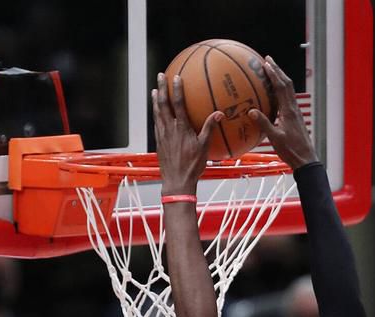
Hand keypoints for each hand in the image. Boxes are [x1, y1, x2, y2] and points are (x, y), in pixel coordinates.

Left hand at [152, 72, 221, 194]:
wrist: (177, 182)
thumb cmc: (192, 166)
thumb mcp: (204, 147)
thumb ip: (210, 128)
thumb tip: (219, 113)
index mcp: (181, 129)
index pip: (178, 104)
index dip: (177, 89)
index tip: (176, 77)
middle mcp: (169, 129)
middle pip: (163, 104)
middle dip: (161, 88)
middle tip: (160, 76)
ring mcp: (162, 135)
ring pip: (157, 113)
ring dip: (155, 100)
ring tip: (155, 90)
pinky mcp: (158, 142)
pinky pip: (156, 124)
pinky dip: (155, 114)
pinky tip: (156, 111)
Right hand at [249, 57, 318, 170]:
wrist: (305, 159)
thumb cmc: (291, 150)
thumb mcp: (275, 138)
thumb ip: (264, 124)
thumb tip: (251, 112)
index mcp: (288, 111)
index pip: (281, 87)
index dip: (273, 73)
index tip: (265, 63)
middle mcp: (294, 108)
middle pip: (286, 83)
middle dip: (277, 70)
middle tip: (268, 60)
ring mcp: (295, 112)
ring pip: (289, 89)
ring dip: (280, 78)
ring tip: (272, 71)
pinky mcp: (295, 117)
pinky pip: (288, 98)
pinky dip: (281, 90)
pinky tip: (275, 92)